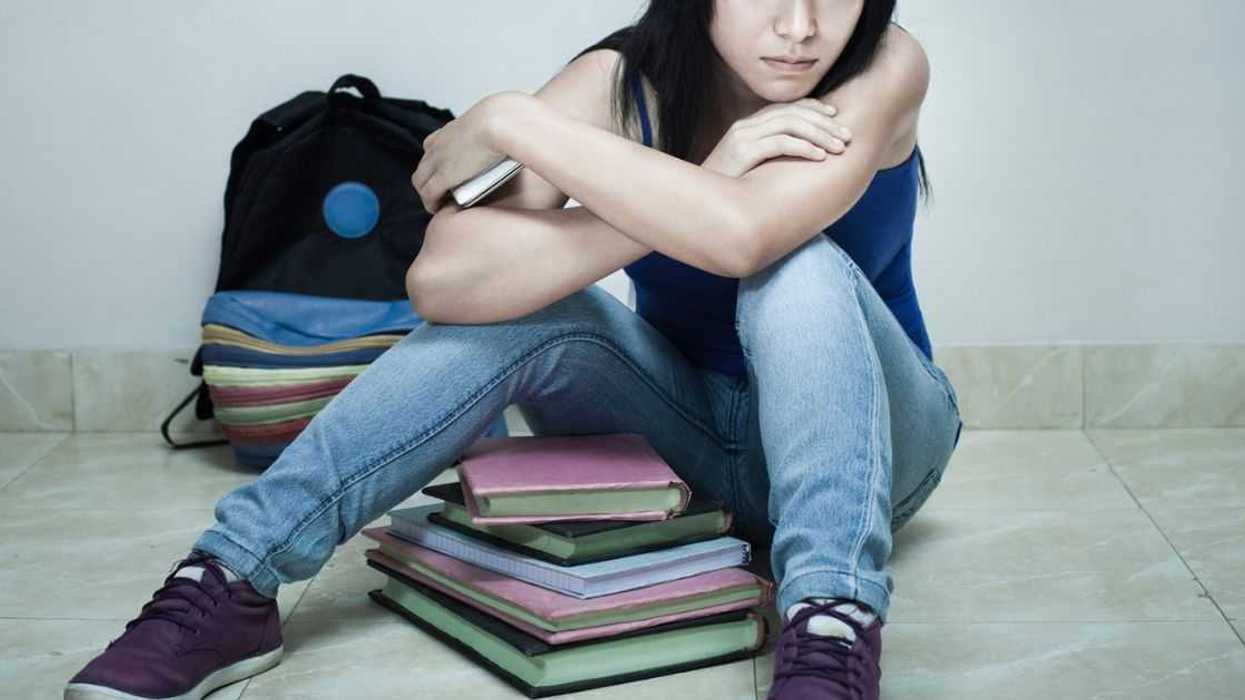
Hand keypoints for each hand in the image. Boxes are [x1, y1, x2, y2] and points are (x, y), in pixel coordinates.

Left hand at [411, 92, 512, 213]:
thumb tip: (511, 131)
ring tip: (437, 204)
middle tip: (440, 192)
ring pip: (420, 181)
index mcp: (451, 130)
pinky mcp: (443, 176)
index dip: (435, 160)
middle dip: (428, 179)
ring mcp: (438, 160)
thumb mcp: (495, 124)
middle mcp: (439, 144)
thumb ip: (494, 131)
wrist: (500, 121)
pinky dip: (429, 203)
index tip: (444, 169)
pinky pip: (428, 194)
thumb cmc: (506, 121)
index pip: (431, 145)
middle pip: (423, 165)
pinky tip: (436, 209)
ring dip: (426, 193)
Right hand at [701, 98, 852, 177]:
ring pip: (790, 123)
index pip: (786, 107)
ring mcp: (742, 137)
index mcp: (747, 126)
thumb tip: (801, 161)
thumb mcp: (750, 170)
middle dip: (824, 123)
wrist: (697, 205)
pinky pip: (780, 142)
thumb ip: (769, 158)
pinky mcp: (742, 152)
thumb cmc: (727, 192)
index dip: (814, 109)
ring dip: (820, 134)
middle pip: (793, 112)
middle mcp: (745, 126)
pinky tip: (820, 157)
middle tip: (847, 137)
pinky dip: (804, 147)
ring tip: (839, 148)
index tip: (836, 118)